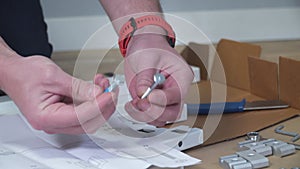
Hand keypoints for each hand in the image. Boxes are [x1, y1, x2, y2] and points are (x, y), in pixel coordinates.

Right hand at [0, 38, 116, 133]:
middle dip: (103, 106)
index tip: (109, 94)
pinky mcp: (64, 114)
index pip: (80, 117)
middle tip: (111, 89)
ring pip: (88, 118)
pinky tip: (96, 87)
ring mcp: (59, 120)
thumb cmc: (25, 74)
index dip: (98, 106)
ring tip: (103, 83)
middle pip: (87, 122)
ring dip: (100, 102)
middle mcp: (53, 123)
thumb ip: (78, 88)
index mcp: (46, 117)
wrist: (15, 72)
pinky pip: (84, 111)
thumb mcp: (54, 77)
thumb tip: (99, 94)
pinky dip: (93, 100)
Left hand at [123, 33, 192, 125]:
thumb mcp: (146, 58)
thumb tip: (143, 94)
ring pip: (162, 119)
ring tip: (134, 104)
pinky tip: (133, 105)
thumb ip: (145, 78)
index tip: (148, 96)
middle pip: (172, 113)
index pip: (177, 95)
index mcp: (182, 76)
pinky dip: (141, 115)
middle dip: (154, 112)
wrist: (142, 44)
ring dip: (145, 116)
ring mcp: (165, 98)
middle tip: (140, 103)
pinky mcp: (154, 102)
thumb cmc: (150, 47)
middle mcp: (176, 90)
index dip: (162, 100)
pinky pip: (151, 117)